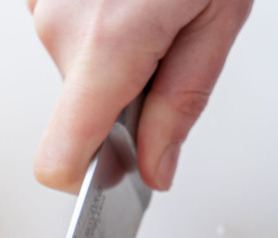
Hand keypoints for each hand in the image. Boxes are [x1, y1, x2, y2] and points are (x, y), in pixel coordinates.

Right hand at [27, 0, 252, 192]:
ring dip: (113, 50)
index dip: (81, 179)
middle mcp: (60, 26)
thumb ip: (181, 105)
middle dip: (120, 93)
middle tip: (167, 44)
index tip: (108, 173)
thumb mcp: (219, 17)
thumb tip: (154, 170)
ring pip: (74, 63)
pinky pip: (66, 25)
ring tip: (152, 2)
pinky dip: (98, 19)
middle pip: (77, 107)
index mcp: (109, 46)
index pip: (58, 158)